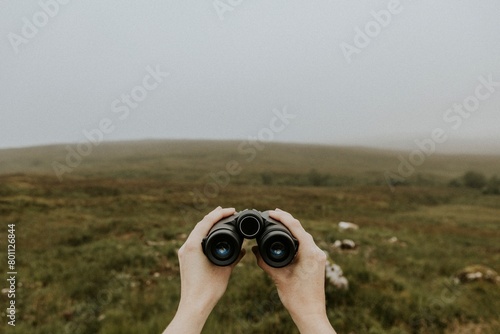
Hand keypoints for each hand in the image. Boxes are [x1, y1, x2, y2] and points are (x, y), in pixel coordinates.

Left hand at [163, 206, 245, 333]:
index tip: (232, 210)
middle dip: (214, 216)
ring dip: (208, 224)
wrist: (195, 305)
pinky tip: (213, 235)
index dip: (220, 214)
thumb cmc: (209, 289)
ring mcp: (184, 253)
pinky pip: (195, 241)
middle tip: (227, 211)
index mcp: (193, 245)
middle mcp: (186, 246)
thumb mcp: (225, 268)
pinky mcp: (186, 259)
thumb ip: (235, 256)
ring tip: (221, 219)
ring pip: (196, 232)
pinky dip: (205, 235)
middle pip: (200, 224)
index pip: (206, 221)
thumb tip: (244, 249)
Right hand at [252, 209, 335, 333]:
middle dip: (287, 220)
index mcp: (310, 252)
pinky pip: (306, 244)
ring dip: (292, 228)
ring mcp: (318, 257)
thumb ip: (265, 261)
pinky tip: (287, 237)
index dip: (282, 217)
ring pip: (304, 236)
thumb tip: (254, 250)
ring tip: (278, 221)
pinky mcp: (317, 262)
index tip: (271, 212)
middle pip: (301, 229)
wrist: (310, 314)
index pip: (296, 227)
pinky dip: (296, 238)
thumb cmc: (296, 298)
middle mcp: (317, 252)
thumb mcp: (278, 277)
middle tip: (272, 213)